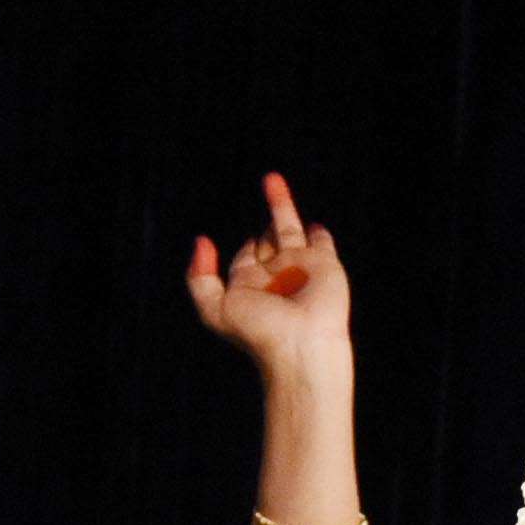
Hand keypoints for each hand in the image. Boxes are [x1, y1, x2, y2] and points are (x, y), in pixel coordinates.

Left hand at [185, 172, 349, 379]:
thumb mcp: (215, 308)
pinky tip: (314, 227)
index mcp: (251, 283)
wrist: (302, 345)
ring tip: (272, 179)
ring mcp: (301, 268)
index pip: (246, 254)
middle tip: (264, 192)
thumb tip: (201, 242)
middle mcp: (276, 274)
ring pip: (288, 229)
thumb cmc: (259, 331)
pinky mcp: (325, 265)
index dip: (245, 246)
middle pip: (268, 239)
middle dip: (265, 224)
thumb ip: (200, 277)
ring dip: (280, 204)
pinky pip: (321, 244)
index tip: (244, 243)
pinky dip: (318, 234)